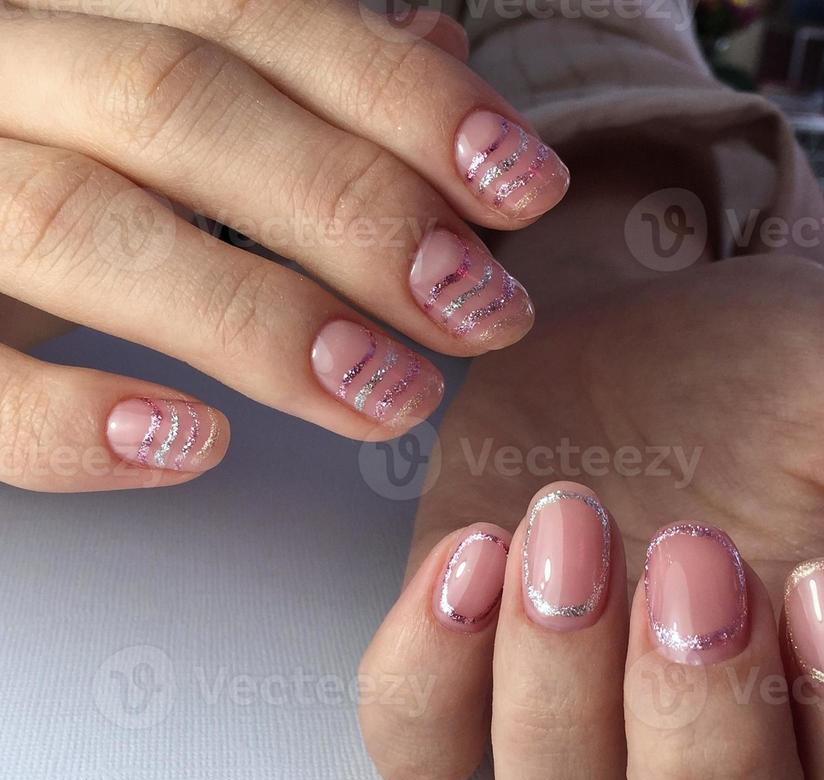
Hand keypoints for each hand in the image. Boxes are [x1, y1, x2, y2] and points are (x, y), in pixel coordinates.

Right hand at [0, 0, 568, 489]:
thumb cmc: (38, 162)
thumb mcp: (152, 103)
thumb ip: (288, 76)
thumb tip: (439, 49)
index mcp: (76, 13)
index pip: (253, 15)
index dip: (402, 102)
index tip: (526, 188)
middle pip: (180, 109)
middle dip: (355, 213)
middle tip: (480, 311)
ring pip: (78, 225)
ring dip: (259, 320)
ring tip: (389, 396)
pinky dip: (77, 419)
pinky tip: (198, 443)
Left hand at [357, 245, 823, 779]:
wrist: (637, 313)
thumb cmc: (770, 374)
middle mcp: (704, 770)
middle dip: (712, 748)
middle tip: (698, 557)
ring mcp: (567, 736)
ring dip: (565, 706)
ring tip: (574, 524)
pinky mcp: (458, 675)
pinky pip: (417, 747)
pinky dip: (433, 671)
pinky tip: (476, 553)